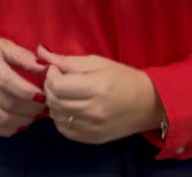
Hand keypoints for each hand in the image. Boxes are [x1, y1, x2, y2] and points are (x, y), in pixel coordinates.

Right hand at [0, 33, 46, 136]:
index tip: (42, 95)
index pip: (6, 81)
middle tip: (43, 107)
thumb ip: (23, 56)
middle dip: (30, 109)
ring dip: (22, 121)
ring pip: (0, 118)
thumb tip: (45, 68)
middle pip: (6, 103)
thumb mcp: (1, 44)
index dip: (27, 92)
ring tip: (33, 115)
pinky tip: (19, 124)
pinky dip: (7, 130)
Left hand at [40, 44, 163, 144]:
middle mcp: (94, 110)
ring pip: (57, 117)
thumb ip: (69, 61)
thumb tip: (42, 53)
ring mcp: (93, 128)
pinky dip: (61, 119)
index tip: (57, 70)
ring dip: (54, 103)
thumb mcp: (99, 63)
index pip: (58, 86)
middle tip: (59, 80)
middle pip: (55, 101)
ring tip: (65, 94)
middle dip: (50, 88)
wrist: (149, 104)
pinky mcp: (93, 139)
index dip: (51, 75)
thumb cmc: (124, 78)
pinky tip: (69, 109)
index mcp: (97, 87)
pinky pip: (65, 131)